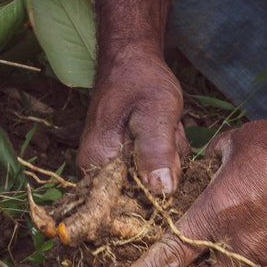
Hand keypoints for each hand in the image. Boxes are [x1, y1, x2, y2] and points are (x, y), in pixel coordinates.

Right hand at [77, 51, 189, 194]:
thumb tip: (162, 191)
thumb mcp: (156, 114)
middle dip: (165, 169)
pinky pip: (152, 170)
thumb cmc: (141, 81)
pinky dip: (166, 154)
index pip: (127, 206)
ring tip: (166, 128)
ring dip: (169, 158)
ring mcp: (111, 166)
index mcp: (97, 164)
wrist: (132, 60)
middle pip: (144, 195)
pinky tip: (166, 132)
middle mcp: (97, 171)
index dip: (156, 194)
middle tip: (167, 134)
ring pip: (152, 182)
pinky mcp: (124, 160)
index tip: (168, 162)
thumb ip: (157, 152)